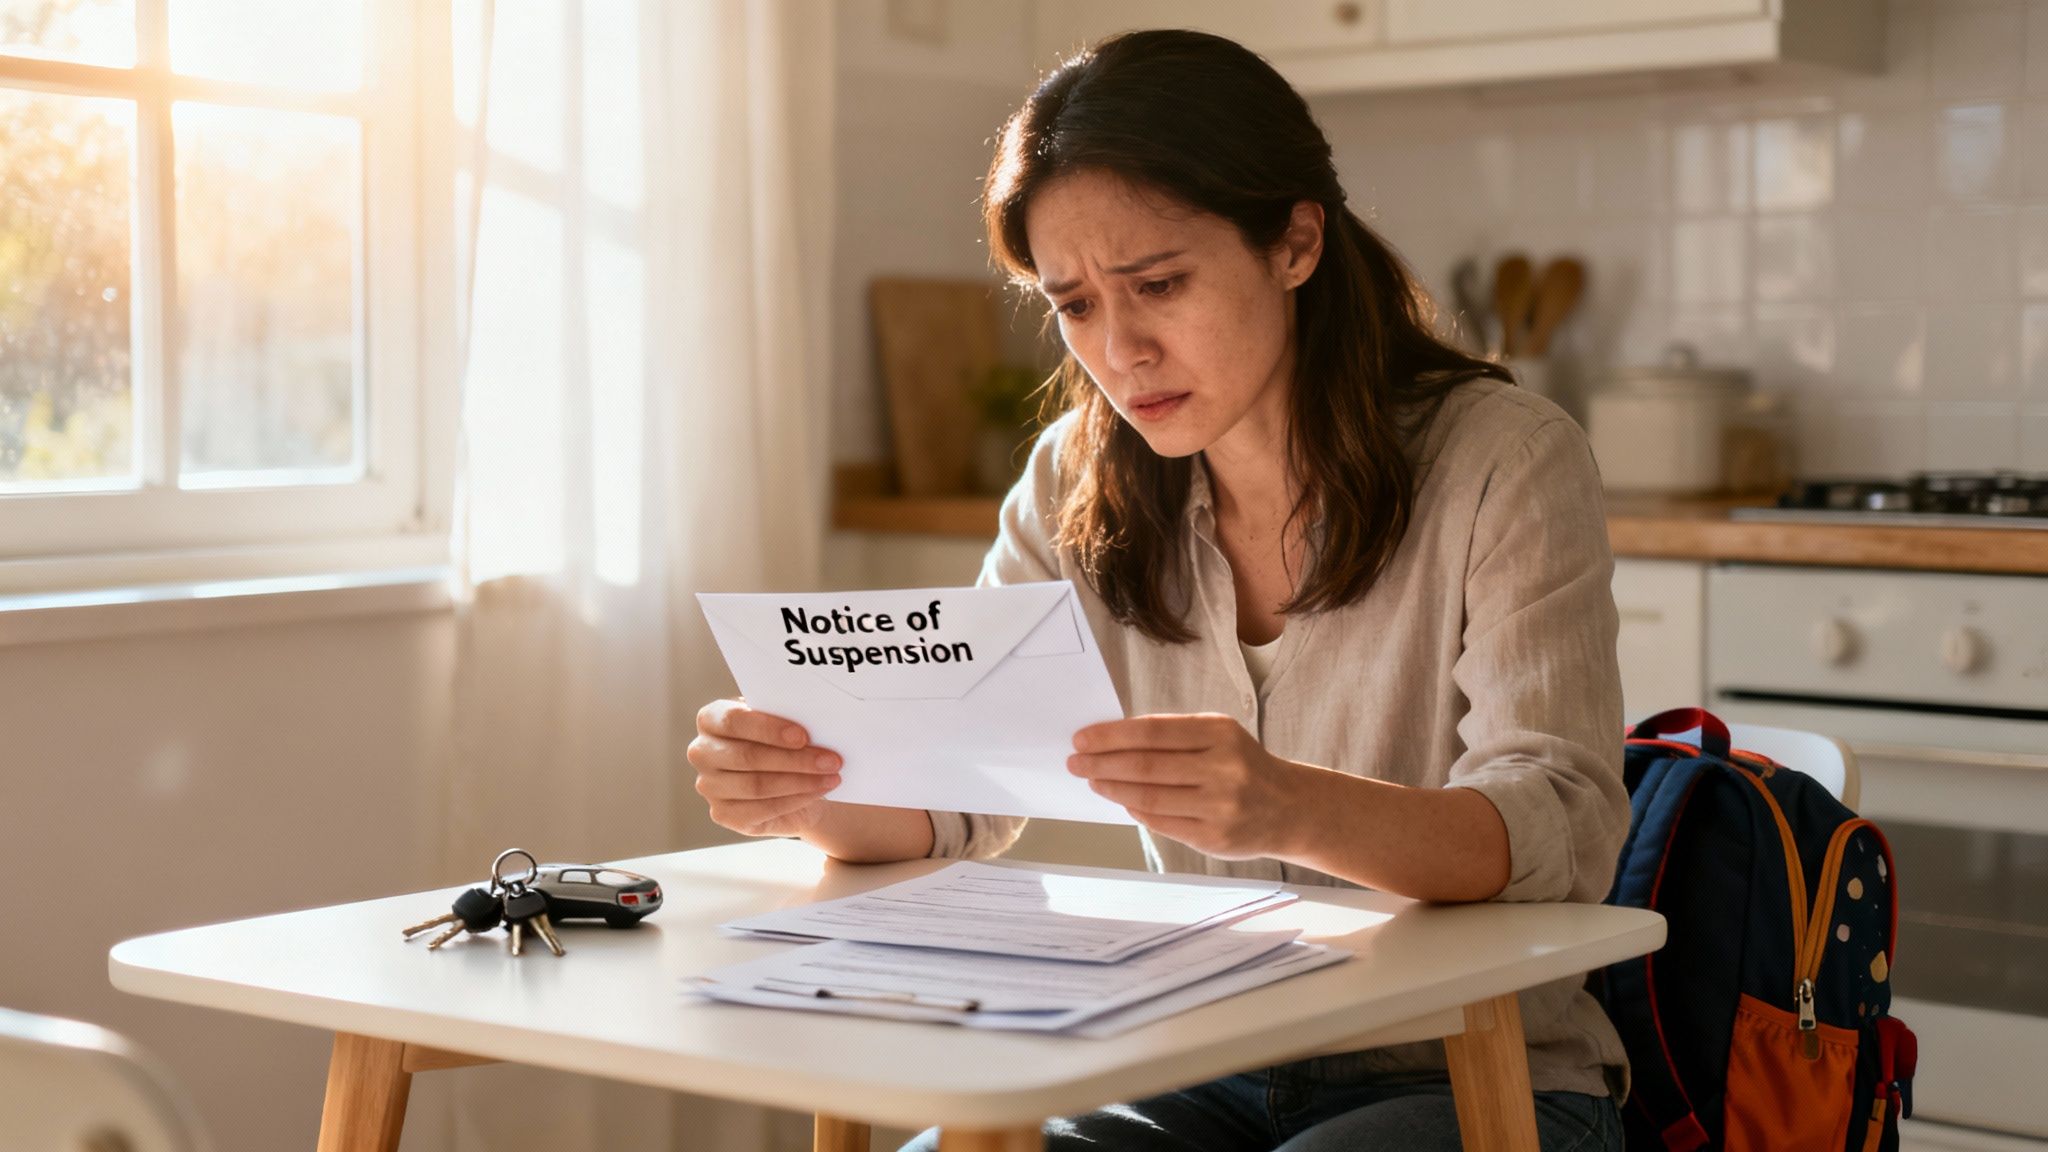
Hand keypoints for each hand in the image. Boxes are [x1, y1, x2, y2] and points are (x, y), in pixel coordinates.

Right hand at [687, 699, 841, 837]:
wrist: (784, 778)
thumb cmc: (781, 742)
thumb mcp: (781, 723)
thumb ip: (786, 718)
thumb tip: (814, 723)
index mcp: (711, 720)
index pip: (733, 721)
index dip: (769, 729)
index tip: (803, 735)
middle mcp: (702, 752)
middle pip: (747, 757)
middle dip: (795, 759)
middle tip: (831, 760)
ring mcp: (709, 786)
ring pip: (757, 786)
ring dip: (801, 781)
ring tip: (831, 776)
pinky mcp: (723, 814)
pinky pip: (762, 809)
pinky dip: (796, 800)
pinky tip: (818, 791)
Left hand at [1067, 714, 1304, 859]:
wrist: (1290, 808)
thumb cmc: (1243, 765)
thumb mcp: (1218, 736)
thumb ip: (1173, 737)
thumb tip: (1112, 743)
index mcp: (1220, 733)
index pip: (1152, 732)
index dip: (1111, 736)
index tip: (1082, 739)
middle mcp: (1223, 768)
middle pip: (1145, 766)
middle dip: (1101, 763)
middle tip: (1075, 762)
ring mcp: (1220, 806)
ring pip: (1149, 797)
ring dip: (1112, 789)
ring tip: (1093, 781)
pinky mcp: (1214, 838)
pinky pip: (1161, 822)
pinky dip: (1136, 810)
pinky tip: (1123, 801)